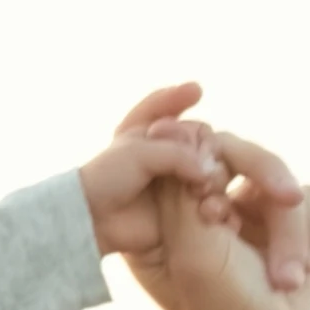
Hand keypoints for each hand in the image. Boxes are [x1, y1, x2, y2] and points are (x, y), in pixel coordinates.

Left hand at [80, 83, 227, 258]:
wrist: (93, 218)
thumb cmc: (108, 178)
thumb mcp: (140, 151)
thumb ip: (178, 153)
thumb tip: (210, 171)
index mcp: (151, 135)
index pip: (172, 111)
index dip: (181, 99)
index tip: (197, 90)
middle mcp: (168, 155)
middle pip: (204, 141)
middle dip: (206, 146)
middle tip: (201, 157)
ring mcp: (178, 183)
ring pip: (213, 171)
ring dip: (214, 177)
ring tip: (200, 189)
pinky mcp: (185, 210)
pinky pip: (211, 202)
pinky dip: (215, 203)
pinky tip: (207, 206)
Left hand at [123, 136, 309, 309]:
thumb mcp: (193, 248)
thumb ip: (184, 188)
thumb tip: (181, 130)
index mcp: (166, 216)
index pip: (181, 151)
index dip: (201, 153)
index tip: (219, 185)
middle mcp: (205, 211)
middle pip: (238, 153)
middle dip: (267, 178)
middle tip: (285, 197)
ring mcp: (249, 220)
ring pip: (281, 181)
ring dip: (293, 229)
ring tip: (289, 277)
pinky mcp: (289, 230)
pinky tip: (307, 273)